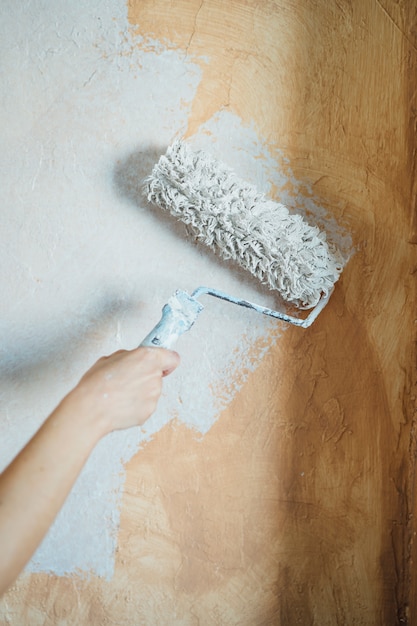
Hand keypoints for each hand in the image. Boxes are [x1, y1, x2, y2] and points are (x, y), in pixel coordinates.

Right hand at [64, 347, 179, 435]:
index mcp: (147, 358)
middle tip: (127, 380)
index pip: (172, 357)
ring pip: (151, 391)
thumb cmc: (97, 383)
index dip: (165, 360)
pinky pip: (146, 405)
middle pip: (158, 375)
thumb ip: (129, 357)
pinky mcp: (149, 411)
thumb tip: (133, 360)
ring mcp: (154, 395)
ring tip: (121, 394)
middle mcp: (154, 376)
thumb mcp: (110, 358)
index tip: (160, 363)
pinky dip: (137, 406)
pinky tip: (122, 404)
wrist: (92, 408)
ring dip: (141, 392)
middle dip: (146, 377)